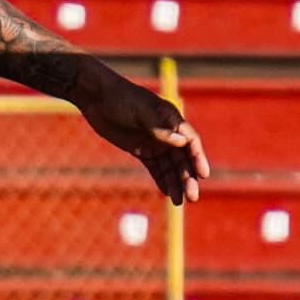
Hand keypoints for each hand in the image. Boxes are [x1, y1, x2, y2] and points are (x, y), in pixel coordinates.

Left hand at [66, 63, 209, 205]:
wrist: (97, 97)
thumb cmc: (121, 98)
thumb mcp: (141, 111)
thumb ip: (160, 128)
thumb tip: (182, 142)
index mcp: (172, 119)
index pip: (191, 142)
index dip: (198, 158)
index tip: (203, 175)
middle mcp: (167, 132)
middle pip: (182, 159)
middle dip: (188, 178)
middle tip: (192, 197)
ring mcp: (154, 142)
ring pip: (170, 167)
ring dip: (176, 184)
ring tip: (179, 202)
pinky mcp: (141, 150)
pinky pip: (155, 168)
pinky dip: (162, 180)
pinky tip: (167, 193)